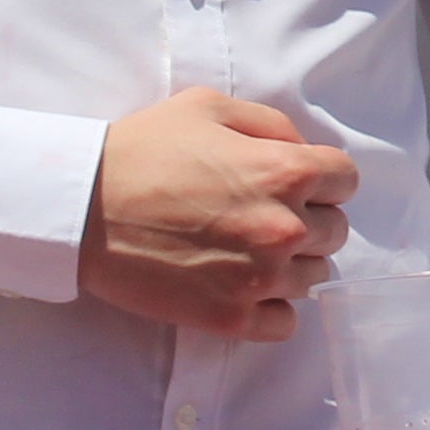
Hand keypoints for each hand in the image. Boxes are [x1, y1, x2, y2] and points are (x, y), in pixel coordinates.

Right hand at [83, 88, 359, 339]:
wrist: (84, 208)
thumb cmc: (143, 150)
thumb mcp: (208, 107)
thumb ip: (270, 125)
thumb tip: (303, 151)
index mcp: (285, 171)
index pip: (346, 180)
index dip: (321, 178)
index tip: (292, 182)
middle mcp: (285, 227)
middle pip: (334, 231)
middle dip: (307, 219)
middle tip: (261, 215)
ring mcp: (260, 278)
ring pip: (314, 278)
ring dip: (289, 264)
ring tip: (245, 251)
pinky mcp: (232, 318)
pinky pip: (285, 323)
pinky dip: (271, 307)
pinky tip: (241, 287)